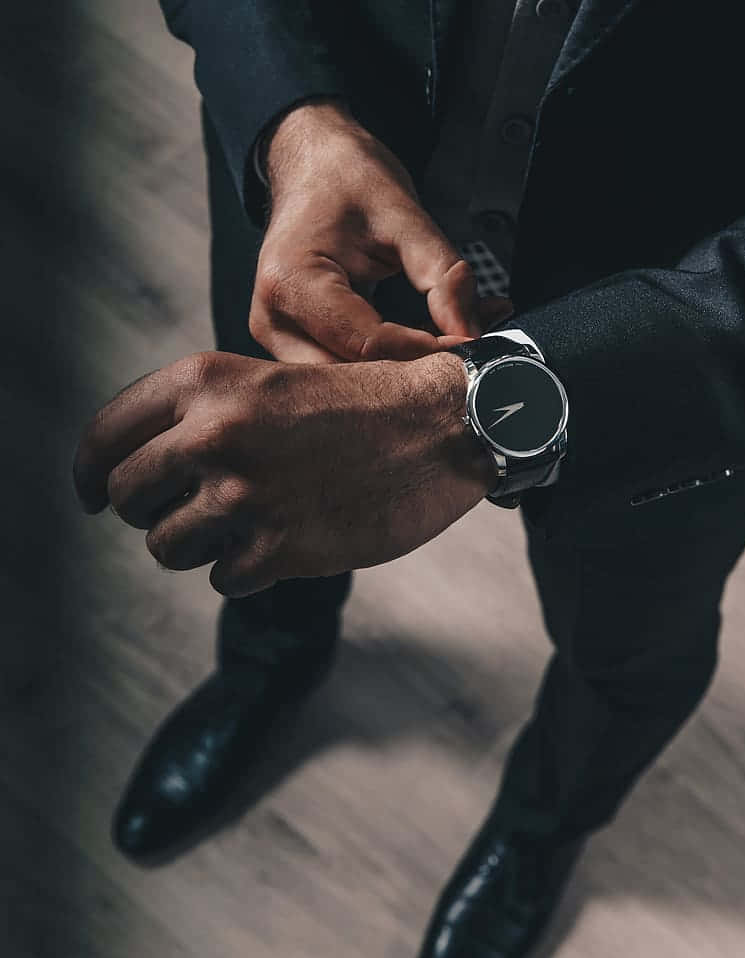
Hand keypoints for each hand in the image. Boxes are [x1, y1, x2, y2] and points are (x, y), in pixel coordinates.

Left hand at [72, 348, 497, 596]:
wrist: (441, 426)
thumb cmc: (358, 402)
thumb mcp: (267, 380)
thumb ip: (202, 414)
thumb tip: (139, 469)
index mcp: (204, 382)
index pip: (104, 437)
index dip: (89, 473)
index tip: (93, 494)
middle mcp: (213, 435)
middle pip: (126, 497)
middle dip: (149, 511)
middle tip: (186, 511)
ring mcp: (244, 494)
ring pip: (165, 546)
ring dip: (197, 545)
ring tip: (243, 525)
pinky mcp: (278, 547)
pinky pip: (222, 578)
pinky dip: (246, 569)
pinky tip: (283, 540)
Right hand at [248, 98, 513, 363]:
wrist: (311, 162)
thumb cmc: (349, 178)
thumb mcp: (405, 215)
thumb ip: (441, 275)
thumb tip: (471, 333)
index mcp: (291, 282)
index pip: (368, 344)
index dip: (426, 351)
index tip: (474, 344)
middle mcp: (272, 319)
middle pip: (351, 377)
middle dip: (412, 374)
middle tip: (469, 353)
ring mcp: (277, 336)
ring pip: (347, 384)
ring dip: (402, 374)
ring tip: (452, 346)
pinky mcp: (291, 343)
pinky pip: (343, 369)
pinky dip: (388, 364)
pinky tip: (429, 343)